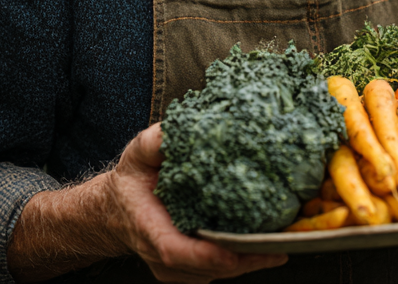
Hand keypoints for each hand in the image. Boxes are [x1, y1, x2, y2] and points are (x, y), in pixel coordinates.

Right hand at [102, 124, 288, 282]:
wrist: (117, 209)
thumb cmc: (131, 180)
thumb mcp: (137, 154)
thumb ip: (156, 142)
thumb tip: (178, 128)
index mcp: (148, 226)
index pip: (173, 249)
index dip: (204, 254)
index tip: (232, 252)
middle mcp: (160, 254)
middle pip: (204, 267)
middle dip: (242, 261)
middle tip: (277, 249)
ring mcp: (173, 268)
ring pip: (214, 273)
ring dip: (247, 263)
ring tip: (280, 248)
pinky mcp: (187, 270)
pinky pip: (216, 271)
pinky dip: (241, 261)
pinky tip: (265, 248)